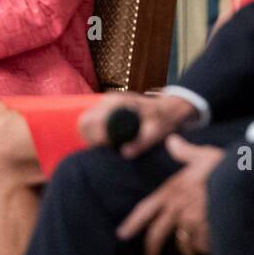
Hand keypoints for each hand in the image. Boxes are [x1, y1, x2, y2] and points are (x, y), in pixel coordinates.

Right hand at [77, 91, 198, 158]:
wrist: (168, 108)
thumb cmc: (163, 119)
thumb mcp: (156, 132)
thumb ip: (142, 143)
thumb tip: (125, 153)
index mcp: (118, 104)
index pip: (92, 121)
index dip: (96, 138)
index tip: (108, 147)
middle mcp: (109, 100)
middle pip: (84, 121)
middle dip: (90, 139)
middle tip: (106, 148)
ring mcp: (107, 102)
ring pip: (85, 121)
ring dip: (91, 137)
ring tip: (108, 145)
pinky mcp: (107, 107)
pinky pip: (92, 120)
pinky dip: (94, 133)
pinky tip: (107, 141)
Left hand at [117, 136, 223, 254]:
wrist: (240, 179)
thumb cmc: (222, 165)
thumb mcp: (202, 155)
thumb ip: (185, 152)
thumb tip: (172, 141)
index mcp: (172, 191)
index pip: (145, 209)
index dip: (132, 223)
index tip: (122, 234)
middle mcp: (177, 208)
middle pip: (158, 233)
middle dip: (152, 247)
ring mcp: (191, 220)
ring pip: (183, 242)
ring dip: (187, 248)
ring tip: (190, 252)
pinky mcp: (206, 230)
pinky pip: (201, 245)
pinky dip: (204, 247)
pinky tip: (209, 247)